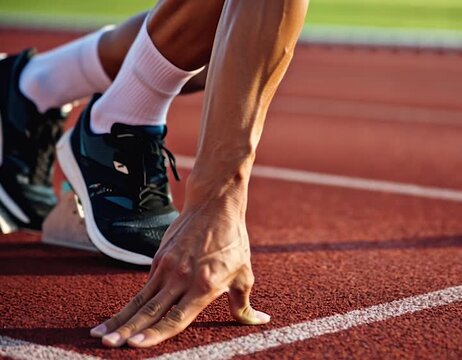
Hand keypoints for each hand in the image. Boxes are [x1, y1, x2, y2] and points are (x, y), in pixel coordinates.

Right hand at [89, 201, 269, 347]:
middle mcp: (181, 278)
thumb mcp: (244, 275)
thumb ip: (244, 305)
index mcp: (203, 285)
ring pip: (139, 301)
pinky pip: (143, 288)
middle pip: (150, 312)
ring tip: (99, 336)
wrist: (214, 205)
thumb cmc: (232, 242)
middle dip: (126, 331)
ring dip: (119, 320)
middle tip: (107, 346)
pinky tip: (115, 319)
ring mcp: (167, 267)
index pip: (176, 317)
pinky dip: (129, 305)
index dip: (155, 334)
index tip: (135, 345)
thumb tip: (260, 322)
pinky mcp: (158, 258)